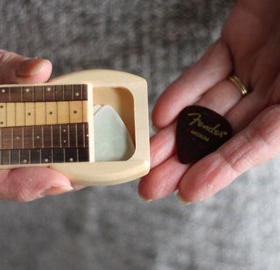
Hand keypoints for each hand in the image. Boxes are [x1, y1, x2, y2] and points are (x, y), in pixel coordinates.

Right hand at [0, 22, 72, 200]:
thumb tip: (40, 71)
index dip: (18, 185)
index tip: (58, 180)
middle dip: (41, 181)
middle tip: (81, 173)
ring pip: (7, 173)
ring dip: (44, 171)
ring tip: (79, 165)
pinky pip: (10, 156)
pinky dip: (36, 154)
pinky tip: (62, 150)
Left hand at [139, 0, 279, 202]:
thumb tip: (268, 136)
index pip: (255, 146)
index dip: (221, 170)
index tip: (187, 192)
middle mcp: (277, 92)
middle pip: (223, 134)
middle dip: (185, 161)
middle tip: (150, 186)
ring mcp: (255, 68)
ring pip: (207, 107)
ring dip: (174, 133)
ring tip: (146, 156)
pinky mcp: (236, 43)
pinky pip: (206, 70)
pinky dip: (183, 90)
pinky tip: (161, 113)